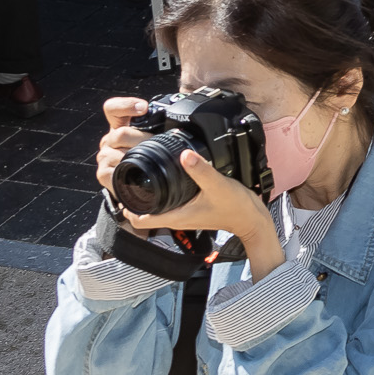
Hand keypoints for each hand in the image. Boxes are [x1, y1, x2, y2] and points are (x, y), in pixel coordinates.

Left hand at [92, 97, 282, 274]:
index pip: (139, 220)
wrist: (251, 218)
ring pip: (154, 208)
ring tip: (141, 176)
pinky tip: (165, 180)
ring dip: (145, 197)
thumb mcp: (217, 185)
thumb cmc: (235, 207)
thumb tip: (183, 154)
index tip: (122, 186)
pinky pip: (167, 204)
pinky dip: (160, 195)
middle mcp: (176, 217)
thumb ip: (201, 170)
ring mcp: (183, 214)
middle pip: (143, 213)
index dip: (126, 206)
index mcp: (176, 216)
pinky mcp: (191, 209)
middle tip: (127, 177)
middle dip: (131, 199)